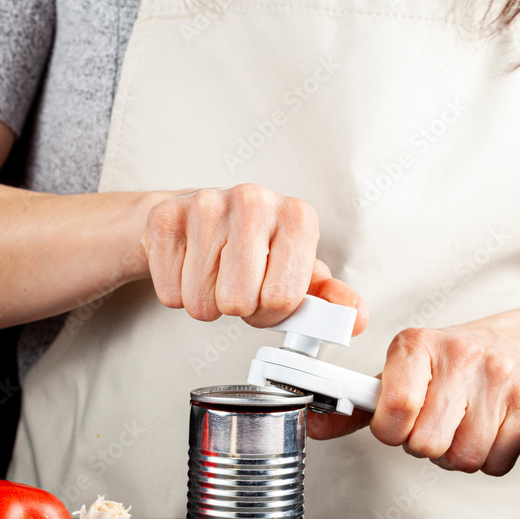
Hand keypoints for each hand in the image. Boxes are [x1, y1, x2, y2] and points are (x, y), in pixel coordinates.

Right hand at [139, 183, 366, 331]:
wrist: (199, 217)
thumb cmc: (256, 247)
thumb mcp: (300, 271)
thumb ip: (330, 299)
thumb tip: (354, 317)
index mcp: (296, 216)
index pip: (282, 299)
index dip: (273, 311)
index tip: (269, 293)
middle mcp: (255, 201)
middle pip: (239, 302)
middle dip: (239, 308)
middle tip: (240, 286)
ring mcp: (207, 205)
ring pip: (201, 302)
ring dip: (208, 302)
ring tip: (216, 274)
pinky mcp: (165, 217)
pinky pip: (170, 293)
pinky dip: (178, 292)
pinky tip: (191, 266)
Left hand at [308, 322, 519, 475]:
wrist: (517, 346)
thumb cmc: (449, 366)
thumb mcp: (400, 374)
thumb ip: (355, 407)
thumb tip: (312, 425)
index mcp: (417, 345)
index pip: (395, 407)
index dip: (391, 430)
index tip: (398, 423)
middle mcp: (461, 355)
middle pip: (427, 443)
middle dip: (425, 444)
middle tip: (434, 423)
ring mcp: (500, 378)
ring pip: (463, 458)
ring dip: (457, 454)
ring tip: (462, 425)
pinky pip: (497, 463)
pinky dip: (489, 458)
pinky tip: (488, 429)